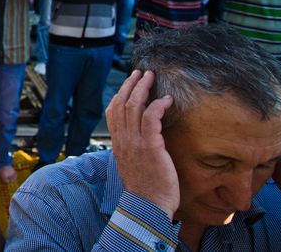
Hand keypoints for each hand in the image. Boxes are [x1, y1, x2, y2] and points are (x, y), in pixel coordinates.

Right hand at [107, 70, 179, 216]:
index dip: (120, 95)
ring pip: (134, 106)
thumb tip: (139, 142)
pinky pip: (151, 118)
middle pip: (122, 103)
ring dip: (143, 88)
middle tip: (140, 72)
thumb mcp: (131, 167)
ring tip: (151, 77)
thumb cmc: (145, 190)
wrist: (148, 207)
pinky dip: (158, 105)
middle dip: (130, 84)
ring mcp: (136, 142)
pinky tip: (167, 100)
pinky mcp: (151, 146)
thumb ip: (132, 151)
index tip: (128, 85)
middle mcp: (124, 140)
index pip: (113, 112)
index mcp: (118, 144)